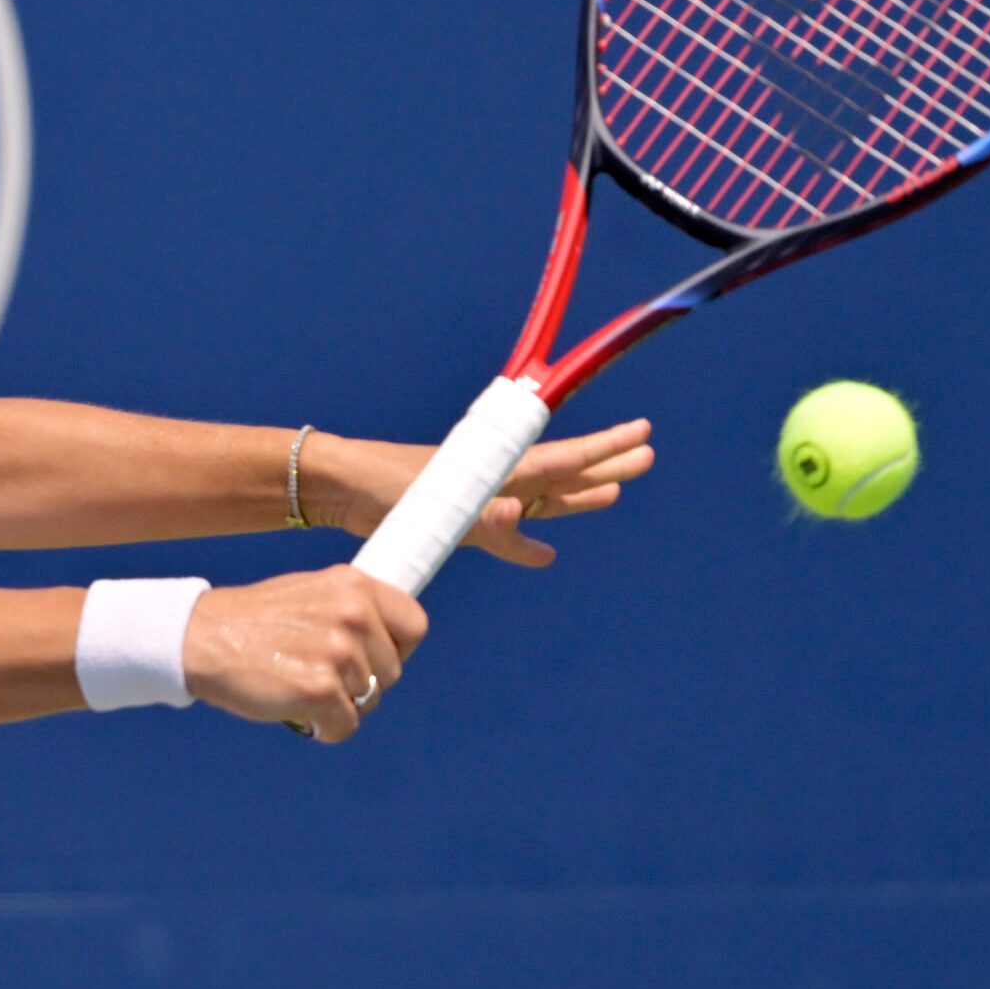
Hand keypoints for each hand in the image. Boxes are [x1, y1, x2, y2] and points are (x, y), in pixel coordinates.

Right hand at [181, 567, 426, 743]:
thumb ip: (351, 609)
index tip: (373, 659)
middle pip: (392, 673)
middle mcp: (353, 614)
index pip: (414, 625)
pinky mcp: (321, 689)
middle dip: (362, 684)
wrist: (202, 637)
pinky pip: (345, 726)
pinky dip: (324, 728)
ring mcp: (338, 652)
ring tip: (299, 685)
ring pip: (368, 702)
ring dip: (338, 705)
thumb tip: (385, 641)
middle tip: (320, 675)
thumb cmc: (255, 620)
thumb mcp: (313, 592)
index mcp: (355, 585)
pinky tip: (298, 711)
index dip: (397, 650)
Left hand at [307, 419, 654, 568]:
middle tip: (647, 458)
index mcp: (497, 467)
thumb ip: (483, 518)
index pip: (563, 458)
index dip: (605, 449)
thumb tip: (526, 529)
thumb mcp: (437, 500)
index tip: (643, 435)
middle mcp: (496, 480)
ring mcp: (480, 500)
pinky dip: (526, 543)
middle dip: (604, 468)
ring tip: (614, 495)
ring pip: (542, 501)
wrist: (341, 489)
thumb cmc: (383, 484)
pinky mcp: (460, 522)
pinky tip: (546, 553)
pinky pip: (507, 535)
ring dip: (577, 499)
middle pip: (564, 475)